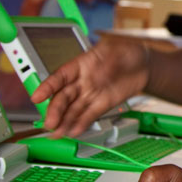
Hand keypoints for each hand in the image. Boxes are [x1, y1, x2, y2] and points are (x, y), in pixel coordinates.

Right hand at [31, 38, 149, 136]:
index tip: (37, 96)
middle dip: (55, 110)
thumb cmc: (128, 51)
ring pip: (73, 109)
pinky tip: (74, 131)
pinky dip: (81, 124)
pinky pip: (89, 115)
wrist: (144, 65)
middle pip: (64, 97)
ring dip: (64, 122)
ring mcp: (91, 94)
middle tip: (49, 123)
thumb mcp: (118, 47)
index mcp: (80, 64)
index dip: (47, 87)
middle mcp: (82, 81)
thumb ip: (107, 58)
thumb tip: (98, 68)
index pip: (59, 76)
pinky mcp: (102, 104)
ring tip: (57, 134)